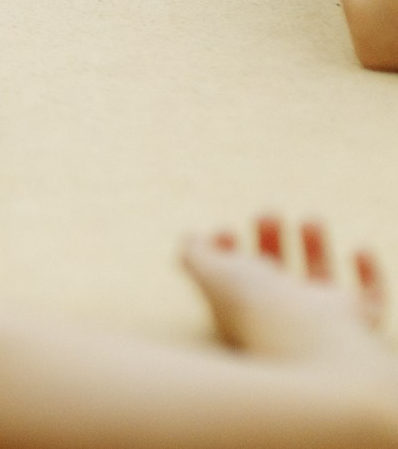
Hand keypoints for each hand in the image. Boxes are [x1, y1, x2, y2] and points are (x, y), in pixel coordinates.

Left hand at [181, 215, 388, 367]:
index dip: (226, 251)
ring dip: (315, 246)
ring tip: (310, 218)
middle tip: (266, 214)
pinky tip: (359, 250)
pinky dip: (368, 272)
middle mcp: (284, 317)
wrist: (315, 348)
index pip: (234, 281)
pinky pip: (370, 298)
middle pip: (277, 277)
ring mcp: (323, 321)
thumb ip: (196, 256)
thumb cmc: (259, 311)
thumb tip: (190, 239)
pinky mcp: (359, 322)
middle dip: (269, 240)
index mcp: (245, 311)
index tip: (225, 229)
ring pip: (321, 281)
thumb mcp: (214, 277)